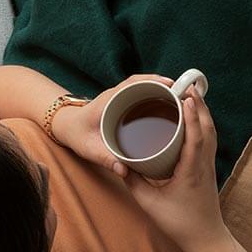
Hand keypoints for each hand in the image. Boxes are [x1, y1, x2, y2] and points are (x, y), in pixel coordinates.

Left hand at [49, 74, 171, 172]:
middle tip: (184, 93)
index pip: (132, 83)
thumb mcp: (89, 150)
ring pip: (145, 87)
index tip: (171, 84)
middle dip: (165, 85)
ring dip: (162, 90)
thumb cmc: (77, 136)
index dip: (153, 81)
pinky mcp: (125, 103)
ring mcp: (121, 97)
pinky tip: (170, 105)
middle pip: (144, 82)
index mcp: (108, 100)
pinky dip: (157, 96)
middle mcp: (116, 95)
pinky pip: (143, 94)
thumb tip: (124, 171)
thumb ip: (106, 159)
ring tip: (182, 99)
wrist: (67, 128)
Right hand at [120, 87, 229, 251]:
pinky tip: (195, 120)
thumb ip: (133, 182)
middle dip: (200, 106)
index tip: (187, 97)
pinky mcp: (209, 169)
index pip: (196, 137)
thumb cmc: (179, 223)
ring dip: (204, 113)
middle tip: (188, 87)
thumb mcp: (149, 203)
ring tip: (192, 97)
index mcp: (191, 171)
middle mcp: (204, 164)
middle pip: (208, 128)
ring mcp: (209, 166)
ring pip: (211, 133)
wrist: (206, 238)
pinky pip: (209, 140)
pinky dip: (204, 125)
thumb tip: (119, 162)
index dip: (192, 115)